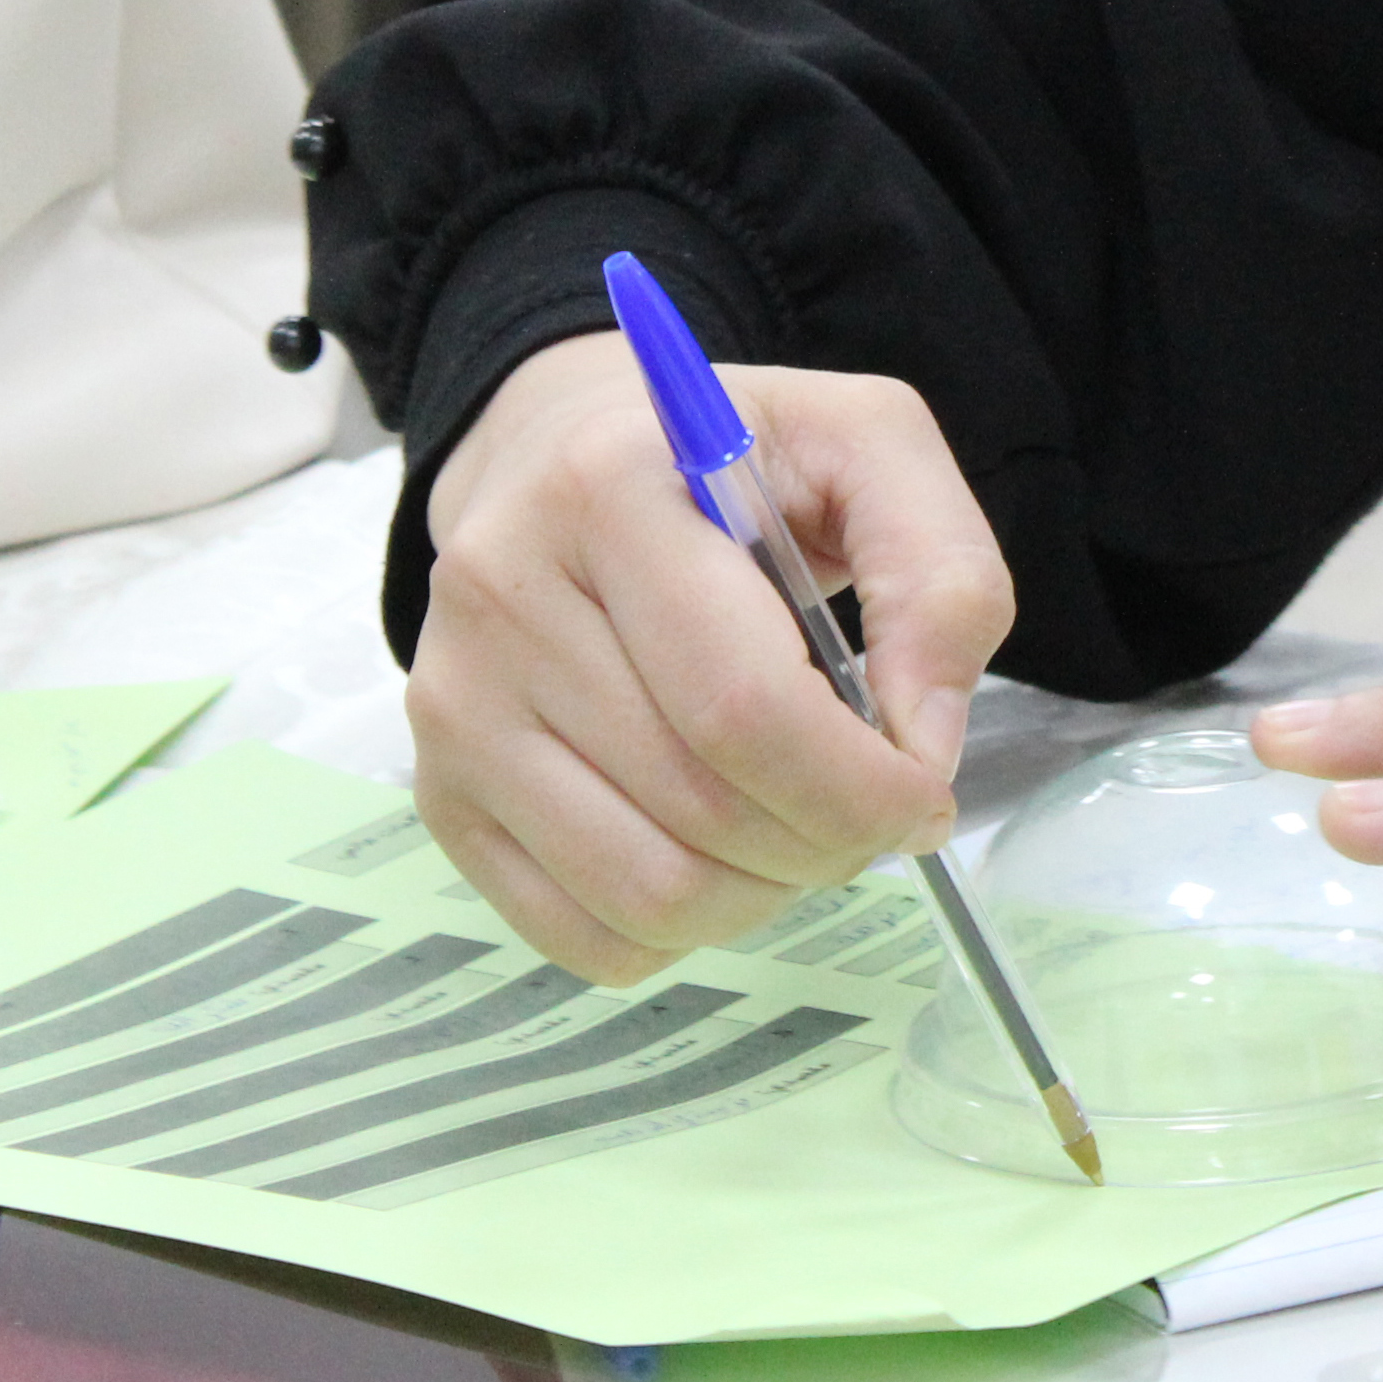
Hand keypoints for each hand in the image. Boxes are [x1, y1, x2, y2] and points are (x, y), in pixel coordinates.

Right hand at [405, 335, 1012, 980]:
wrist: (563, 451)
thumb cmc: (731, 460)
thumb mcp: (867, 447)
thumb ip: (941, 573)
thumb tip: (923, 742)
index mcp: (608, 490)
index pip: (745, 706)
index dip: (861, 785)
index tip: (922, 789)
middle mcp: (502, 593)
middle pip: (703, 808)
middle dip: (830, 841)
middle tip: (876, 810)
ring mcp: (456, 704)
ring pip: (648, 893)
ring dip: (763, 894)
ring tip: (798, 826)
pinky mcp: (441, 790)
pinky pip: (582, 934)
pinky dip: (681, 930)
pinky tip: (718, 853)